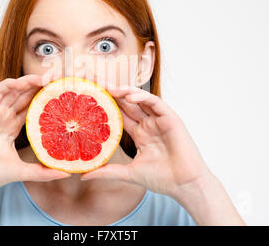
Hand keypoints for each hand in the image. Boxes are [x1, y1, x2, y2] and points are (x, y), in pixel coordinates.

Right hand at [0, 73, 70, 191]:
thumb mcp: (23, 171)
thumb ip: (43, 171)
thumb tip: (66, 173)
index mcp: (11, 128)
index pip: (31, 108)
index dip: (45, 100)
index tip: (62, 95)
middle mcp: (4, 117)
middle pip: (25, 96)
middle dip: (40, 87)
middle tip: (58, 79)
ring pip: (14, 90)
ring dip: (29, 82)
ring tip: (46, 77)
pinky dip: (11, 84)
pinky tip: (25, 81)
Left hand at [80, 84, 211, 197]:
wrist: (185, 185)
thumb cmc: (162, 179)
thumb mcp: (129, 174)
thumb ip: (107, 171)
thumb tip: (83, 175)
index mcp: (140, 134)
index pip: (120, 114)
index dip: (107, 105)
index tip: (90, 97)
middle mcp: (148, 124)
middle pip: (128, 103)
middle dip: (113, 92)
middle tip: (96, 82)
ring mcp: (159, 121)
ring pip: (141, 99)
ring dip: (126, 91)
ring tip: (110, 88)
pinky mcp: (171, 119)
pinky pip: (155, 103)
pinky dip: (143, 97)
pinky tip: (130, 96)